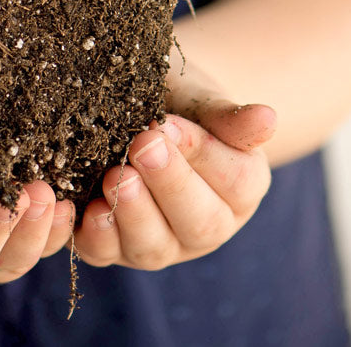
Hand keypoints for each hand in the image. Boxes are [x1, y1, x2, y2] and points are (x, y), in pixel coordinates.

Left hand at [73, 65, 276, 269]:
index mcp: (241, 188)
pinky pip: (104, 253)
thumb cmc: (178, 98)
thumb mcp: (201, 97)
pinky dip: (93, 235)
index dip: (201, 153)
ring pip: (153, 247)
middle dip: (168, 184)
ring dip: (133, 214)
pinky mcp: (114, 248)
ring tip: (116, 178)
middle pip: (198, 222)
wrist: (139, 104)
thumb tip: (267, 118)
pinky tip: (84, 210)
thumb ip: (227, 115)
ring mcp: (161, 242)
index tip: (167, 123)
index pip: (235, 182)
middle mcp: (205, 225)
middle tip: (142, 146)